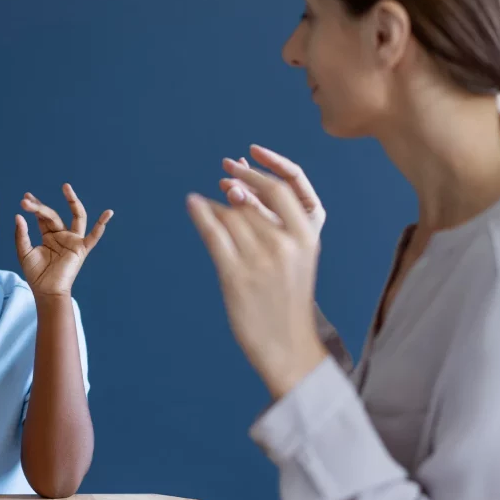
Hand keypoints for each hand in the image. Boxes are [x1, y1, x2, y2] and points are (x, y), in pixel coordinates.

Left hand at [16, 184, 112, 296]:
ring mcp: (73, 240)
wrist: (46, 291)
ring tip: (66, 187)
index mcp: (49, 235)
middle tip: (27, 200)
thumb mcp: (25, 252)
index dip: (34, 207)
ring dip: (73, 202)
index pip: (42, 217)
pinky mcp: (81, 249)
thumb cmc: (36, 274)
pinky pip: (94, 236)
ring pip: (76, 217)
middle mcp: (62, 235)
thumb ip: (22, 234)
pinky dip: (102, 225)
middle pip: (53, 215)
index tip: (25, 199)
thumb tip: (19, 215)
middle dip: (40, 207)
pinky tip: (109, 213)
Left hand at [188, 155, 327, 398]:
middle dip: (238, 181)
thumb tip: (245, 185)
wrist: (288, 344)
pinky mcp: (236, 276)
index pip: (284, 187)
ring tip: (209, 201)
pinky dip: (200, 214)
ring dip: (217, 204)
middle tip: (226, 169)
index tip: (247, 155)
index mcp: (307, 237)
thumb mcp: (300, 255)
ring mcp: (260, 260)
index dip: (262, 169)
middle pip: (252, 200)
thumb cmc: (290, 296)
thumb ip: (281, 222)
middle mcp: (285, 245)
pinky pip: (213, 234)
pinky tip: (192, 203)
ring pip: (230, 215)